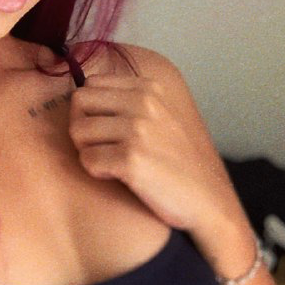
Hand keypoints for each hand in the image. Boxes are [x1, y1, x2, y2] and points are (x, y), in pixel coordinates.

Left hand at [67, 71, 241, 233]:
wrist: (206, 200)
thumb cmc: (174, 161)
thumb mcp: (158, 114)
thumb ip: (126, 99)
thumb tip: (80, 94)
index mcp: (148, 88)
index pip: (90, 84)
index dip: (89, 108)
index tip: (104, 128)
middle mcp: (143, 103)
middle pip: (79, 102)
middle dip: (81, 125)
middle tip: (100, 146)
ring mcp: (137, 131)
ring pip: (77, 131)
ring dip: (87, 150)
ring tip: (111, 162)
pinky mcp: (131, 160)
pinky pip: (87, 160)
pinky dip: (96, 172)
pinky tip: (118, 177)